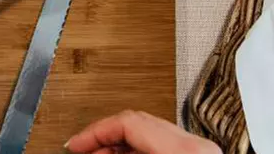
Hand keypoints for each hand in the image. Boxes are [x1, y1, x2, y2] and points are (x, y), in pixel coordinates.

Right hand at [65, 111, 221, 153]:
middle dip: (103, 136)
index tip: (74, 143)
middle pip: (137, 123)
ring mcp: (200, 150)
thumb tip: (87, 151)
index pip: (127, 121)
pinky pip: (161, 144)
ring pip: (148, 134)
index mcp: (183, 148)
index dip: (93, 131)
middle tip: (81, 149)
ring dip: (118, 144)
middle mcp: (195, 145)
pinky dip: (136, 150)